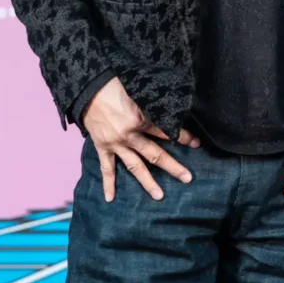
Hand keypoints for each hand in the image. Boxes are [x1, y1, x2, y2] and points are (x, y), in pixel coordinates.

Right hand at [83, 77, 199, 201]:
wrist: (87, 88)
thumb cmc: (114, 84)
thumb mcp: (139, 89)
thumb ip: (154, 101)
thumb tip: (173, 103)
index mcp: (140, 118)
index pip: (167, 131)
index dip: (184, 137)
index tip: (197, 143)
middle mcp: (129, 135)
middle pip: (155, 154)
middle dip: (173, 167)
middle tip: (187, 178)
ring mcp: (115, 143)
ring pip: (135, 166)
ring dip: (148, 182)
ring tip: (159, 196)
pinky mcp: (102, 147)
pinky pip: (106, 168)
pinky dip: (108, 183)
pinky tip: (110, 198)